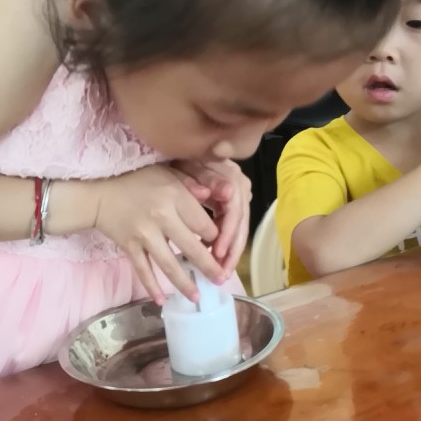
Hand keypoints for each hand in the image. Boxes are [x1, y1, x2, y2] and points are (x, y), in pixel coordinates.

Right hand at [92, 165, 225, 303]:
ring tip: (197, 297)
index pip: (202, 223)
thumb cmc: (138, 181)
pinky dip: (151, 286)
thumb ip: (191, 183)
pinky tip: (161, 301)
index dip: (215, 237)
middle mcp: (161, 216)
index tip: (219, 246)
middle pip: (191, 247)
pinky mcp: (129, 246)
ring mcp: (143, 234)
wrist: (100, 192)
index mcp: (174, 196)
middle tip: (221, 280)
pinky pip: (142, 270)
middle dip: (209, 267)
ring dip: (184, 283)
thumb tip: (212, 195)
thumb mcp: (167, 173)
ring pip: (168, 264)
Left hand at [173, 159, 251, 274]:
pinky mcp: (231, 204)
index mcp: (232, 177)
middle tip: (222, 273)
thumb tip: (228, 192)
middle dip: (232, 251)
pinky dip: (225, 245)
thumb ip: (206, 177)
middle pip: (241, 224)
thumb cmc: (182, 156)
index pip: (235, 211)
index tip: (216, 252)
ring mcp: (238, 196)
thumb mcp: (190, 164)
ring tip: (221, 273)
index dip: (227, 234)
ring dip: (230, 252)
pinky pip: (231, 228)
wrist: (180, 148)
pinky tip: (216, 260)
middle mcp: (240, 188)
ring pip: (239, 229)